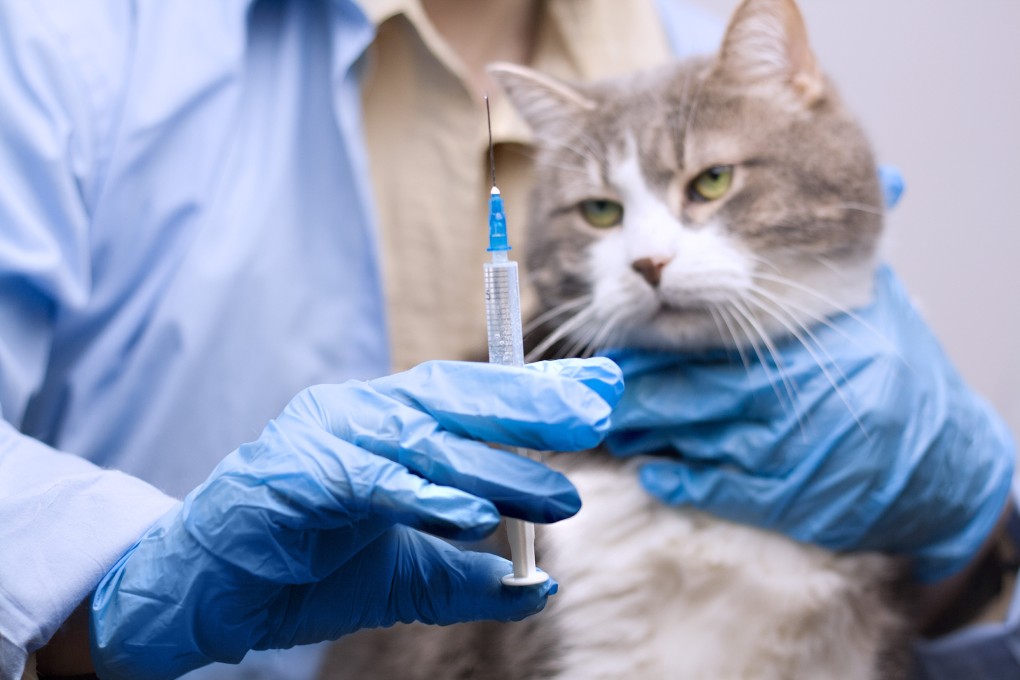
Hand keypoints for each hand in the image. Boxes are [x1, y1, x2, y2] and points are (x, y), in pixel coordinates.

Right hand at [90, 358, 623, 679]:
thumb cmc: (305, 571)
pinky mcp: (291, 472)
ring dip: (493, 467)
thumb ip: (469, 578)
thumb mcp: (407, 578)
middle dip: (531, 405)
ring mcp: (322, 434)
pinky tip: (473, 517)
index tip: (604, 391)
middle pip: (455, 396)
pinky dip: (420, 495)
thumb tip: (541, 589)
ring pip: (422, 438)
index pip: (472, 395)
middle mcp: (359, 411)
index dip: (538, 392)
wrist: (210, 593)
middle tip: (598, 415)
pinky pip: (367, 479)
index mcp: (388, 423)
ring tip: (558, 498)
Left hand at [606, 267, 1013, 582]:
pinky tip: (651, 472)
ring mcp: (783, 446)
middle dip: (630, 380)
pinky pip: (714, 486)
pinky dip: (677, 478)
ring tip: (604, 419)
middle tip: (588, 377)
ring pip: (688, 433)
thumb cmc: (893, 372)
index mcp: (804, 331)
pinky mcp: (784, 497)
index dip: (656, 321)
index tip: (618, 315)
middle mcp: (788, 387)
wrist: (942, 465)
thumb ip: (840, 245)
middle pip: (685, 380)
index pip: (713, 318)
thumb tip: (874, 176)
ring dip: (639, 427)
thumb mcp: (870, 298)